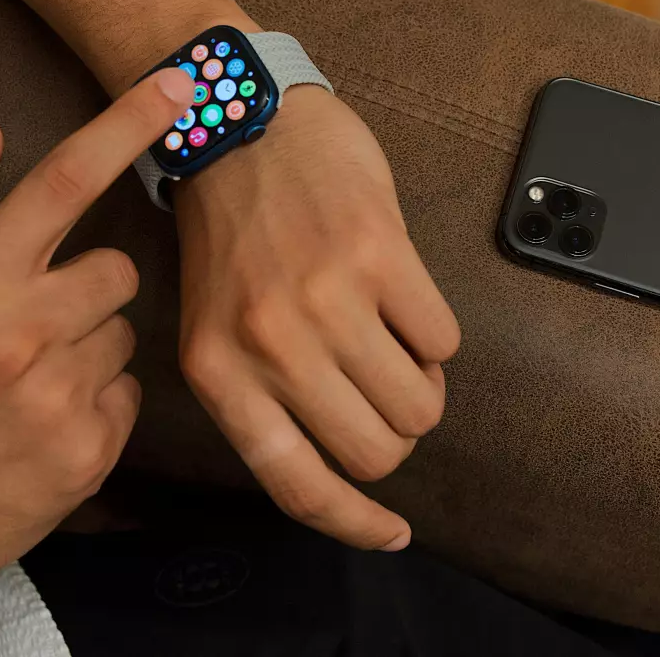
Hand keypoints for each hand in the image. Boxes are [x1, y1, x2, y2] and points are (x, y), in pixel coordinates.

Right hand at [0, 70, 192, 637]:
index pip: (64, 181)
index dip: (127, 124)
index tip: (179, 84)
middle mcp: (22, 335)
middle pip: (118, 269)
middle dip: (89, 287)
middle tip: (34, 324)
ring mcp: (62, 398)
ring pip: (125, 333)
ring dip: (90, 348)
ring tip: (27, 383)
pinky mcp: (92, 451)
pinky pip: (128, 394)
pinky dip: (96, 402)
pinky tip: (42, 424)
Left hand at [173, 85, 459, 550]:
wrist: (239, 125)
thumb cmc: (230, 233)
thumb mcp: (216, 325)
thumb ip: (262, 395)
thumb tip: (340, 462)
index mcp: (218, 372)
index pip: (297, 485)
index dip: (354, 523)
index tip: (392, 534)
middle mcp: (269, 345)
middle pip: (374, 452)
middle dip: (394, 435)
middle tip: (384, 394)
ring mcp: (326, 299)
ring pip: (418, 404)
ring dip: (421, 387)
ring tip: (395, 344)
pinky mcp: (379, 254)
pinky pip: (444, 340)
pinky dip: (435, 334)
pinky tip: (402, 299)